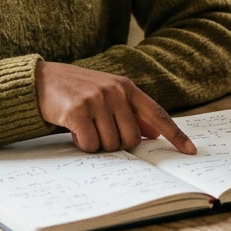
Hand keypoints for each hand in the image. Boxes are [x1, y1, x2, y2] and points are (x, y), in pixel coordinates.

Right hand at [34, 61, 196, 154]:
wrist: (40, 80)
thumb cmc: (77, 91)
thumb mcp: (107, 94)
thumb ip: (130, 111)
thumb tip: (154, 133)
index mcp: (126, 87)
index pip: (157, 113)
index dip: (175, 134)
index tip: (190, 150)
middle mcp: (115, 91)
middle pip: (131, 139)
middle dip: (116, 144)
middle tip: (99, 132)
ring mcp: (96, 100)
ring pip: (111, 144)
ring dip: (97, 144)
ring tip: (84, 127)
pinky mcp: (77, 111)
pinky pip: (90, 144)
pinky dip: (82, 144)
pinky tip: (73, 130)